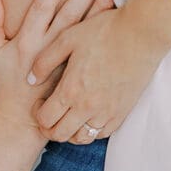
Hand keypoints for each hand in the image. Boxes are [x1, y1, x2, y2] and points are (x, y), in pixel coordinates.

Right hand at [0, 0, 113, 133]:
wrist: (24, 119)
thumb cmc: (6, 82)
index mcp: (28, 42)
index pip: (43, 6)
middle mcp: (48, 50)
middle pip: (69, 14)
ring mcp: (65, 63)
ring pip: (84, 30)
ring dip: (98, 8)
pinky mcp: (76, 73)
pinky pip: (91, 48)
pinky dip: (102, 31)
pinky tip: (115, 16)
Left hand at [27, 0, 170, 144]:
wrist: (141, 34)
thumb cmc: (103, 31)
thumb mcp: (67, 39)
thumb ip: (45, 61)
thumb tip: (30, 79)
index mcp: (70, 90)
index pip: (46, 119)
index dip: (38, 116)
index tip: (40, 105)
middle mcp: (87, 107)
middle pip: (61, 135)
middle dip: (50, 130)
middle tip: (50, 118)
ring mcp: (107, 112)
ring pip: (82, 138)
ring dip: (71, 132)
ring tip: (69, 118)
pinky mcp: (123, 112)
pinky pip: (102, 134)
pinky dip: (92, 130)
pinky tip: (89, 116)